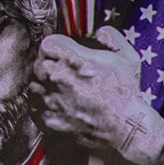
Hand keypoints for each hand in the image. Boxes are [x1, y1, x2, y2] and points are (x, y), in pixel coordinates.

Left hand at [30, 27, 163, 164]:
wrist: (127, 131)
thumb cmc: (126, 96)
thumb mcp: (128, 58)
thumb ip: (110, 36)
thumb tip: (98, 32)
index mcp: (67, 56)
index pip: (49, 44)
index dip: (60, 51)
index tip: (69, 59)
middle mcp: (52, 75)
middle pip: (40, 65)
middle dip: (53, 70)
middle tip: (70, 79)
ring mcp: (47, 99)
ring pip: (35, 86)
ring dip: (47, 88)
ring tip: (67, 96)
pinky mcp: (45, 119)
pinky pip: (35, 108)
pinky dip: (45, 108)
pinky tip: (63, 109)